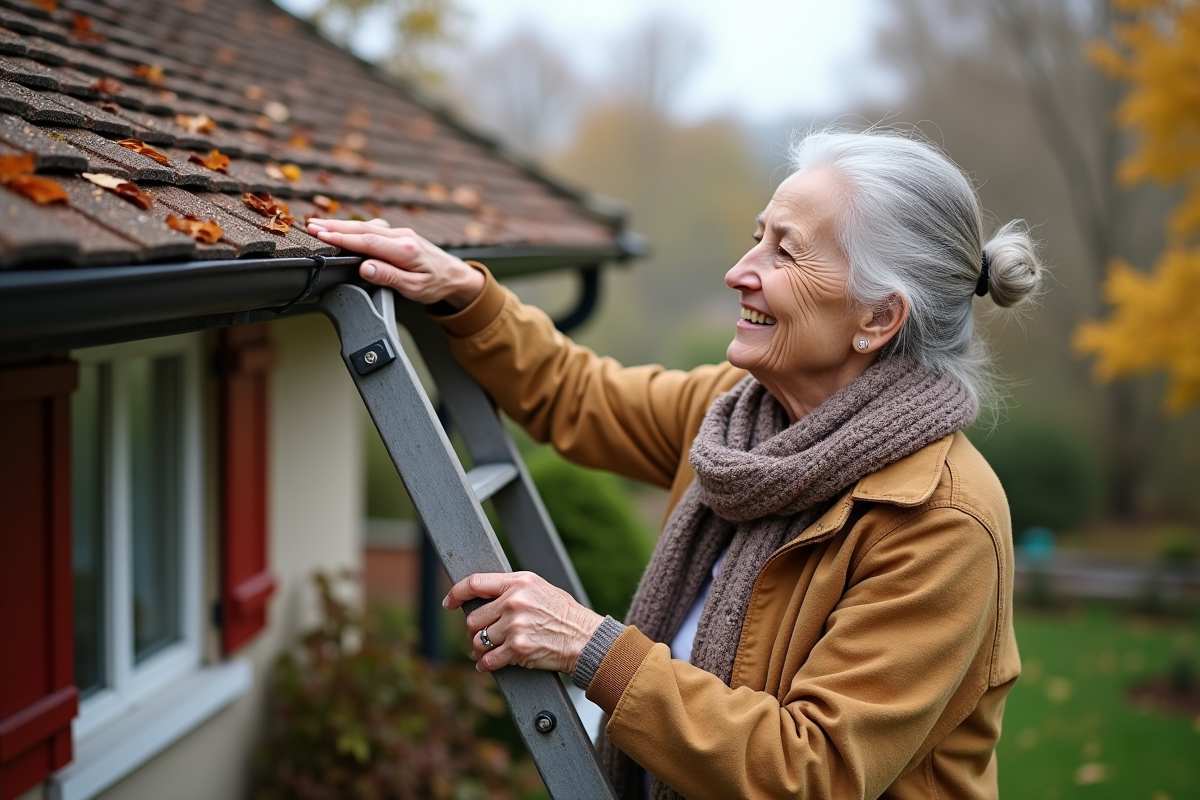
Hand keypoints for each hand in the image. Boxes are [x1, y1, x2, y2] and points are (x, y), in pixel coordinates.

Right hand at [305, 218, 485, 308]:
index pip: (368, 241)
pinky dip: (354, 228)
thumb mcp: (415, 288)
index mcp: (405, 250)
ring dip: (342, 225)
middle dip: (335, 227)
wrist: (455, 275)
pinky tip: (342, 229)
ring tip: (319, 225)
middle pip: (363, 229)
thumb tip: (366, 268)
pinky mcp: (399, 235)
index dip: (343, 238)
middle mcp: (402, 237)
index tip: (322, 235)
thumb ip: (390, 277)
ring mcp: (400, 233)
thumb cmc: (436, 284)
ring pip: (366, 226)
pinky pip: (373, 228)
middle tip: (311, 226)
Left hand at [444, 571, 603, 674]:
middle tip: (488, 635)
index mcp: (519, 582)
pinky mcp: (517, 648)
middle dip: (477, 630)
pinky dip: (486, 665)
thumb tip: (482, 599)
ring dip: (481, 649)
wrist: (585, 639)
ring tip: (492, 650)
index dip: (456, 593)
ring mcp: (515, 625)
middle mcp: (514, 602)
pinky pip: (488, 660)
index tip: (449, 603)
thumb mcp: (540, 589)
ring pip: (478, 641)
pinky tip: (490, 664)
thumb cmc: (564, 614)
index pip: (475, 583)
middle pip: (474, 619)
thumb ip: (512, 590)